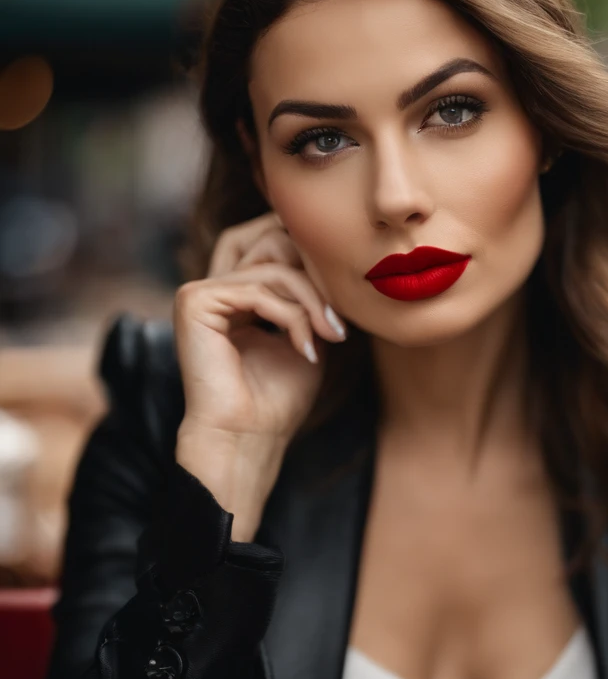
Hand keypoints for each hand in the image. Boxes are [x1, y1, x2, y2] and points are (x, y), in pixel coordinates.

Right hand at [173, 212, 346, 533]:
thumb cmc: (278, 399)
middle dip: (315, 275)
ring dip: (312, 303)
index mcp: (236, 292)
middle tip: (336, 319)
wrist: (249, 439)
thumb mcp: (309, 333)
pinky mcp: (194, 301)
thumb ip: (314, 294)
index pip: (277, 242)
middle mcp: (215, 286)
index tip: (342, 313)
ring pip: (274, 266)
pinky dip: (293, 318)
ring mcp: (201, 291)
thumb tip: (333, 255)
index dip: (315, 264)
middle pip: (274, 239)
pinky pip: (259, 290)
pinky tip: (307, 349)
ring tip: (330, 336)